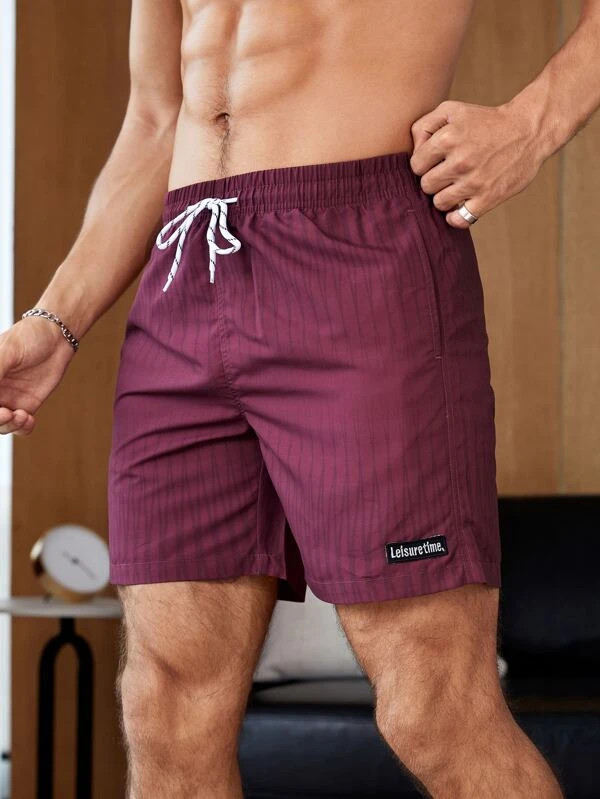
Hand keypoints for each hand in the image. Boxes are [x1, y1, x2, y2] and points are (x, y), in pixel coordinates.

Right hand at [0, 317, 76, 434]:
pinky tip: (29, 419)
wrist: (56, 337)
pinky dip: (22, 428)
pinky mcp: (26, 406)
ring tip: (22, 415)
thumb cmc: (28, 337)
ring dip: (8, 426)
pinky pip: (19, 425)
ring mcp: (7, 400)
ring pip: (1, 425)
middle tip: (6, 414)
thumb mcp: (8, 350)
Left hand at [409, 99, 543, 227]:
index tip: (436, 162)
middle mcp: (460, 161)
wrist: (529, 130)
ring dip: (445, 197)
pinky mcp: (488, 198)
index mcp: (448, 138)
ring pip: (439, 203)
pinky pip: (458, 219)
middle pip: (426, 186)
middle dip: (434, 181)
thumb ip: (425, 125)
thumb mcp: (453, 110)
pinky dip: (456, 216)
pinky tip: (460, 206)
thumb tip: (413, 150)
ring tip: (456, 187)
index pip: (416, 165)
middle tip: (447, 174)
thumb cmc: (486, 121)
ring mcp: (474, 182)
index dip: (424, 164)